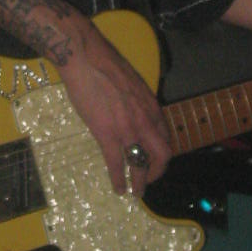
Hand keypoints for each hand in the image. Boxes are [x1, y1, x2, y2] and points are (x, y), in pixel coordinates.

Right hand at [59, 15, 173, 193]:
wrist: (86, 58)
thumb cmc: (105, 65)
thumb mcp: (132, 84)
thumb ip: (137, 102)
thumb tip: (133, 112)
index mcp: (151, 107)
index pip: (165, 137)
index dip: (161, 153)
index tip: (154, 160)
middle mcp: (145, 121)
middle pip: (162, 156)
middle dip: (157, 172)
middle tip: (148, 180)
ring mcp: (127, 129)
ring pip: (141, 165)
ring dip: (140, 183)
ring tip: (136, 192)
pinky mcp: (107, 134)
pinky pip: (117, 164)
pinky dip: (119, 180)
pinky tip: (117, 188)